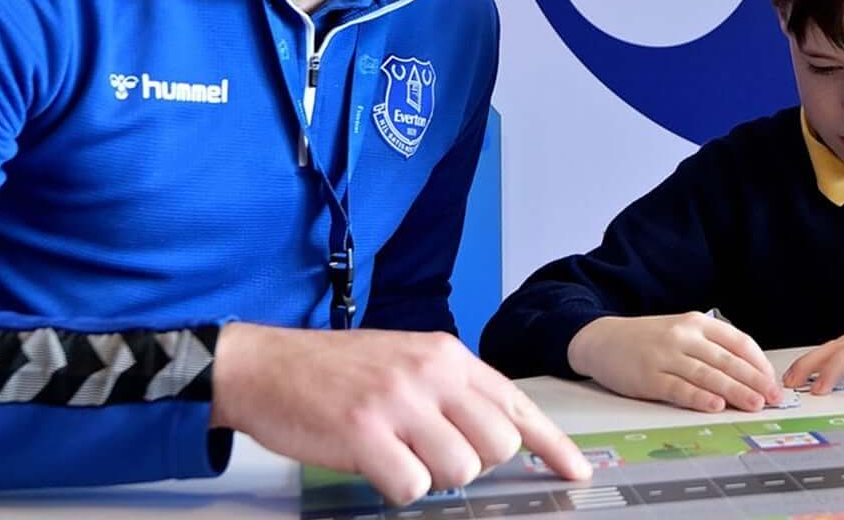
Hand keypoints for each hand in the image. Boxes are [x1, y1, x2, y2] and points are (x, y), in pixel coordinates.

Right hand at [210, 324, 589, 505]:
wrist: (267, 365)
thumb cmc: (337, 370)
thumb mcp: (407, 361)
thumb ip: (453, 390)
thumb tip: (499, 433)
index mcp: (446, 354)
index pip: (516, 402)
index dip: (552, 444)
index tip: (575, 471)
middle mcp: (431, 372)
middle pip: (497, 444)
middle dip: (474, 463)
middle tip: (433, 454)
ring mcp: (399, 401)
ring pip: (459, 469)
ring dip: (431, 477)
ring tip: (399, 454)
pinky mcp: (365, 432)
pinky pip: (411, 487)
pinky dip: (396, 488)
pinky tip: (375, 465)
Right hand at [568, 312, 781, 413]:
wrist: (603, 340)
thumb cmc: (647, 340)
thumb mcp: (681, 331)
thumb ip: (710, 347)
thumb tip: (746, 374)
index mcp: (696, 322)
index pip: (739, 341)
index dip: (759, 363)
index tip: (773, 380)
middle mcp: (683, 335)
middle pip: (728, 360)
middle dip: (755, 380)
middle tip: (774, 397)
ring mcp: (665, 356)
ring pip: (708, 375)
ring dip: (735, 391)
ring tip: (754, 404)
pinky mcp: (649, 377)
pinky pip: (680, 389)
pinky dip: (700, 398)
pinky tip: (716, 406)